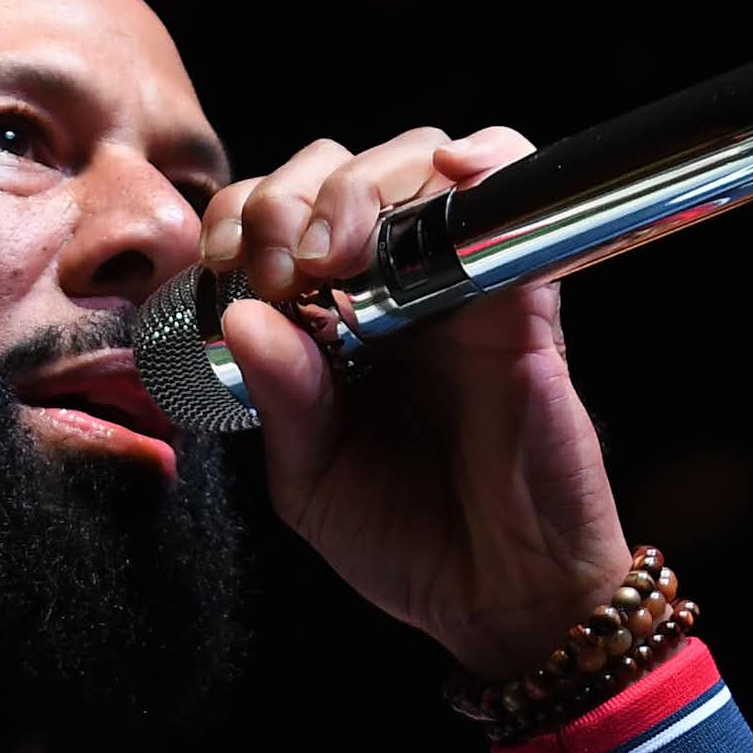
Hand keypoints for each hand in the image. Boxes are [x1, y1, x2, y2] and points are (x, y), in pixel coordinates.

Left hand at [200, 127, 630, 679]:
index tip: (230, 272)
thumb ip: (279, 401)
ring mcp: (457, 284)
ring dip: (363, 184)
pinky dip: (490, 156)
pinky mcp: (522, 296)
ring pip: (415, 160)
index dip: (242, 221)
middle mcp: (390, 288)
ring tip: (337, 253)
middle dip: (290, 198)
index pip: (273, 221)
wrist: (499, 596)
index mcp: (326, 323)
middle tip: (283, 269)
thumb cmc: (407, 540)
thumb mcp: (310, 480)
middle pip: (337, 170)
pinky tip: (454, 172)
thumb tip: (244, 316)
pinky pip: (515, 193)